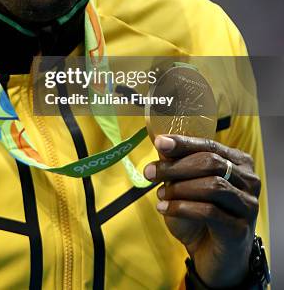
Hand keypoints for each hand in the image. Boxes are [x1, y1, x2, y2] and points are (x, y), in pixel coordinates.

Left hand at [143, 135, 260, 287]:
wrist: (215, 257)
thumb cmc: (200, 216)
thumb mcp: (186, 185)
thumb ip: (177, 164)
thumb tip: (161, 143)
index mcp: (239, 162)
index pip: (209, 145)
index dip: (183, 143)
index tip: (159, 142)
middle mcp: (249, 181)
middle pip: (211, 163)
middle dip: (176, 166)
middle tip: (150, 172)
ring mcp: (248, 205)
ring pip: (213, 186)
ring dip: (180, 188)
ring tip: (160, 194)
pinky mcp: (240, 229)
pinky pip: (209, 212)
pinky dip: (182, 208)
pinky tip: (164, 209)